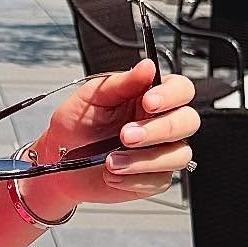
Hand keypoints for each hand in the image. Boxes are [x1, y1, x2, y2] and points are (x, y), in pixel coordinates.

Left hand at [19, 60, 200, 216]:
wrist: (59, 162)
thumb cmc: (75, 126)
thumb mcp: (91, 98)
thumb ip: (121, 83)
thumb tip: (147, 66)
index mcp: (149, 97)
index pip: (181, 89)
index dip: (171, 95)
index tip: (148, 102)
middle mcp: (160, 123)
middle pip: (188, 122)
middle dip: (159, 130)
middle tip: (125, 136)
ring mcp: (160, 152)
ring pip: (179, 155)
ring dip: (143, 160)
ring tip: (110, 161)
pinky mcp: (154, 178)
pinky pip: (159, 180)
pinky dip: (133, 179)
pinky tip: (112, 174)